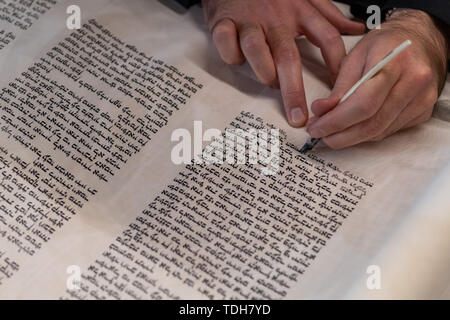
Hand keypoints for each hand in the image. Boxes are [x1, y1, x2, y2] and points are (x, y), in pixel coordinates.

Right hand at [202, 0, 364, 126]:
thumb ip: (329, 15)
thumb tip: (357, 29)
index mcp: (300, 10)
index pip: (327, 38)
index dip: (336, 66)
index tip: (340, 92)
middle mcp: (276, 17)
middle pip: (289, 56)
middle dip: (294, 90)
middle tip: (297, 116)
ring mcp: (249, 20)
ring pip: (256, 50)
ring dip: (263, 72)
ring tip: (269, 81)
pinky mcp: (224, 22)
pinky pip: (226, 44)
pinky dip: (230, 56)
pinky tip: (236, 59)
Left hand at [307, 9, 448, 148]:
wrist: (421, 39)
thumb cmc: (385, 44)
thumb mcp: (355, 55)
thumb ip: (339, 86)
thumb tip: (320, 112)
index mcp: (395, 61)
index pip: (362, 104)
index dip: (335, 121)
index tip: (315, 127)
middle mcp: (414, 82)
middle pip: (372, 124)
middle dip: (340, 135)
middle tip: (319, 133)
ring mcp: (423, 99)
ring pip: (380, 132)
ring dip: (351, 137)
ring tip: (331, 132)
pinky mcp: (424, 111)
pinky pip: (389, 131)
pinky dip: (367, 133)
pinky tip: (354, 127)